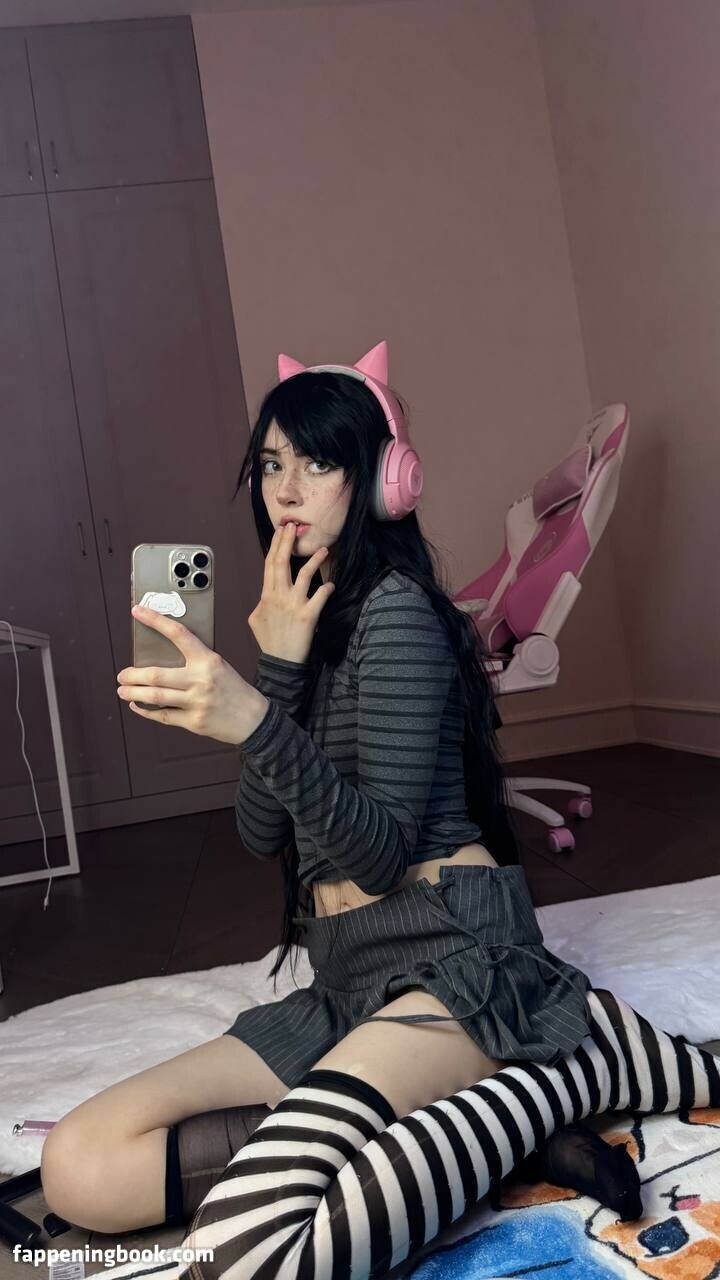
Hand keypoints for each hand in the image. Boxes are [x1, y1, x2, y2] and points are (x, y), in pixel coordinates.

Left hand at [118, 605, 268, 744]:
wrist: (255, 719)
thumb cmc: (234, 690)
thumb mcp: (219, 666)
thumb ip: (194, 661)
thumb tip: (160, 659)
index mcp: (208, 660)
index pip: (178, 634)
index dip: (155, 620)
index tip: (137, 611)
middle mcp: (201, 680)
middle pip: (157, 675)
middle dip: (133, 675)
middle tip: (122, 674)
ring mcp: (197, 702)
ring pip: (155, 696)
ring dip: (134, 693)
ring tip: (123, 690)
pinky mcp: (194, 721)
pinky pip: (163, 716)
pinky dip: (146, 712)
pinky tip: (137, 707)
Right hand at [248, 521, 334, 663]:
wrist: (280, 662)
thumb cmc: (269, 641)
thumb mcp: (255, 620)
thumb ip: (260, 604)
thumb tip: (263, 597)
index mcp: (266, 595)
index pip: (270, 564)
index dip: (276, 545)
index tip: (281, 530)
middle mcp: (279, 596)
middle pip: (282, 563)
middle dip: (287, 542)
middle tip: (294, 526)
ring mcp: (294, 605)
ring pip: (304, 575)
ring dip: (314, 560)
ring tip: (323, 549)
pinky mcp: (308, 615)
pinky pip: (320, 597)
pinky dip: (327, 589)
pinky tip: (331, 585)